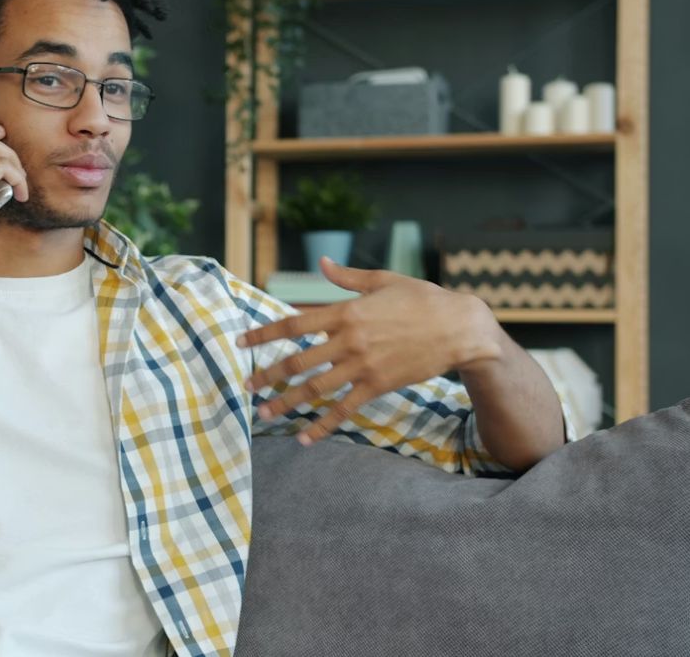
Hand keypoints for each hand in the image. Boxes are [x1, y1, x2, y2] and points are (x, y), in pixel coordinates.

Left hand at [239, 257, 502, 445]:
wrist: (460, 328)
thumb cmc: (423, 299)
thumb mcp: (383, 280)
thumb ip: (348, 277)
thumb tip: (322, 263)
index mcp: (346, 311)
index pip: (294, 324)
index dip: (264, 333)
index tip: (240, 342)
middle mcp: (349, 340)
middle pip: (298, 361)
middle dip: (268, 374)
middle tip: (245, 386)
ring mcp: (363, 366)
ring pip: (316, 388)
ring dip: (286, 402)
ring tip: (263, 414)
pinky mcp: (378, 386)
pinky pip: (345, 409)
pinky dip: (324, 425)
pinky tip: (305, 438)